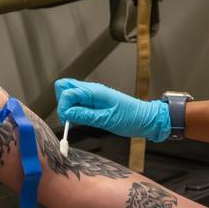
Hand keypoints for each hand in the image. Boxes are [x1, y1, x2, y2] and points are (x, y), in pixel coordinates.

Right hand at [55, 78, 170, 141]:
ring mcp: (93, 94)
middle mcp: (92, 90)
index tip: (67, 120)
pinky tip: (81, 118)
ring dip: (68, 106)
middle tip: (70, 118)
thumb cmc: (131, 118)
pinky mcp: (95, 101)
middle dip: (63, 103)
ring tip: (77, 119)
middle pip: (65, 87)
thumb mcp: (107, 120)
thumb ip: (85, 116)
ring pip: (70, 93)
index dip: (63, 106)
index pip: (67, 92)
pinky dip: (75, 108)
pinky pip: (78, 100)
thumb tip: (67, 114)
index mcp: (95, 91)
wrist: (146, 119)